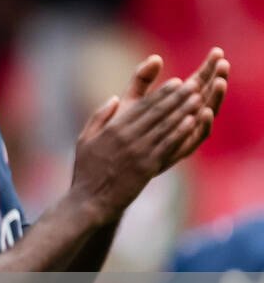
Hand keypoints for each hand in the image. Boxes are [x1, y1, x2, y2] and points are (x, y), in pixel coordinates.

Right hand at [71, 61, 209, 218]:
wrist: (92, 200)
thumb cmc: (86, 170)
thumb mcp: (84, 139)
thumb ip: (99, 117)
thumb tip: (114, 98)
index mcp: (112, 129)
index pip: (142, 106)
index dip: (161, 93)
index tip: (176, 82)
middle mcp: (127, 138)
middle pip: (157, 112)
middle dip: (177, 98)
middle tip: (193, 85)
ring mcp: (139, 152)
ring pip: (166, 126)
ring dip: (184, 111)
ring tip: (198, 99)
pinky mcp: (148, 166)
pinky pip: (167, 145)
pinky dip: (181, 132)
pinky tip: (192, 122)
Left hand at [131, 47, 226, 172]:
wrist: (110, 165)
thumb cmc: (120, 132)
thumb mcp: (131, 101)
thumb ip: (141, 80)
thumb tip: (156, 58)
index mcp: (175, 105)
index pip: (197, 82)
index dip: (208, 67)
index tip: (216, 52)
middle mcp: (185, 119)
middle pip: (206, 95)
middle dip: (217, 78)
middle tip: (223, 62)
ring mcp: (185, 135)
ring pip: (207, 114)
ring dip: (215, 98)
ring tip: (220, 81)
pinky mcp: (180, 151)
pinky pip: (197, 138)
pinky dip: (202, 124)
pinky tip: (205, 111)